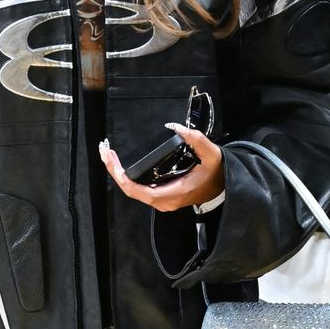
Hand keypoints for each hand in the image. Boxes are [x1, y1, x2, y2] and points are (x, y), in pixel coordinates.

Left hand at [100, 123, 224, 212]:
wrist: (224, 186)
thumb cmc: (217, 172)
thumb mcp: (212, 154)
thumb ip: (196, 139)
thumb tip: (175, 126)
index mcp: (175, 192)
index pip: (140, 191)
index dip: (123, 179)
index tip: (113, 163)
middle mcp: (165, 201)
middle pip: (132, 191)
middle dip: (115, 172)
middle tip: (105, 152)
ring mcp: (163, 201)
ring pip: (134, 191)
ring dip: (119, 174)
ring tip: (109, 155)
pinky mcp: (162, 198)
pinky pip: (139, 190)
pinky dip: (127, 177)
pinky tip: (120, 165)